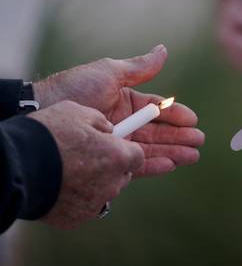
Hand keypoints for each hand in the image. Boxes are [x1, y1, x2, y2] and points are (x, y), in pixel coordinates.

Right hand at [29, 101, 143, 228]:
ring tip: (73, 170)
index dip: (126, 150)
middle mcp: (112, 182)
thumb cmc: (48, 134)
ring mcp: (96, 202)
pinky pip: (86, 205)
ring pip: (106, 190)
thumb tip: (109, 129)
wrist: (15, 165)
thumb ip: (101, 121)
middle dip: (113, 166)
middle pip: (123, 175)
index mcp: (118, 156)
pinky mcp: (78, 217)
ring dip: (97, 181)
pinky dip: (79, 197)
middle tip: (92, 157)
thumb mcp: (78, 113)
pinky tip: (63, 184)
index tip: (115, 146)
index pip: (138, 156)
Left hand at [33, 45, 204, 176]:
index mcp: (126, 101)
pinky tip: (170, 165)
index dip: (176, 115)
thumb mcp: (109, 72)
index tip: (193, 120)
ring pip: (151, 148)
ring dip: (172, 152)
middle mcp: (124, 122)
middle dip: (180, 137)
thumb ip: (139, 68)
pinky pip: (135, 163)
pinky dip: (153, 164)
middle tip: (199, 142)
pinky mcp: (109, 158)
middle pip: (158, 131)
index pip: (157, 110)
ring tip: (192, 156)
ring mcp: (117, 141)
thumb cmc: (75, 88)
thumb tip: (164, 51)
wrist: (44, 110)